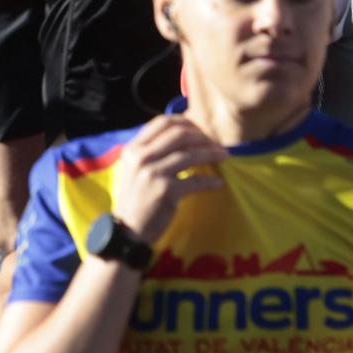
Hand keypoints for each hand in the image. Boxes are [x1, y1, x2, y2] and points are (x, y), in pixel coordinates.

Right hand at [109, 115, 226, 244]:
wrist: (128, 231)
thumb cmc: (134, 200)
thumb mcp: (134, 169)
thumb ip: (150, 152)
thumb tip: (180, 137)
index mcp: (133, 149)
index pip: (161, 122)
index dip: (185, 121)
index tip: (199, 129)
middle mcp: (141, 157)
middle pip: (179, 134)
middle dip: (202, 136)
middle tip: (215, 143)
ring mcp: (154, 173)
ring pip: (190, 154)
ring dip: (211, 153)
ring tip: (224, 156)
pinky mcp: (167, 191)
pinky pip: (196, 181)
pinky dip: (210, 181)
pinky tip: (218, 183)